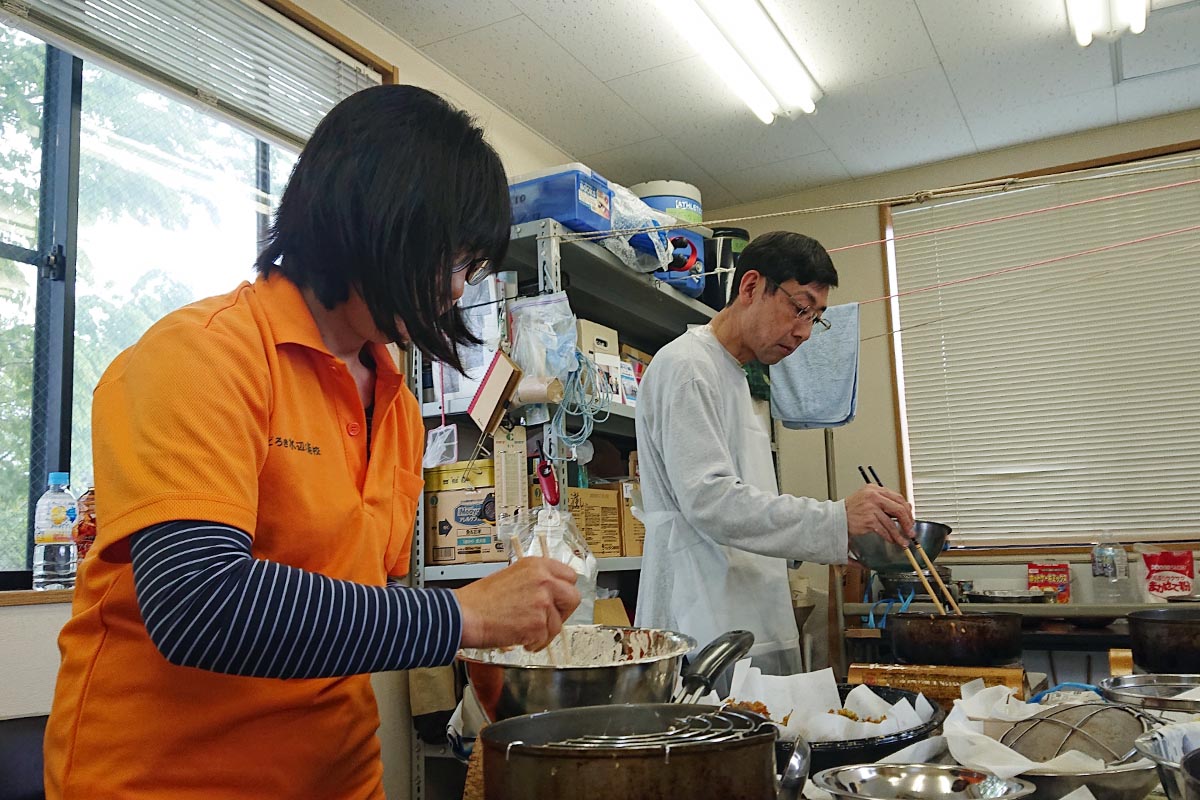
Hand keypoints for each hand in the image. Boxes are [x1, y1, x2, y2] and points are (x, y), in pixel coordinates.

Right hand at [454, 557, 579, 650]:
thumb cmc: (482, 598)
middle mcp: (544, 580)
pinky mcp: (538, 624)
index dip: (564, 590)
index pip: (569, 575)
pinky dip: (534, 642)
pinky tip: (520, 637)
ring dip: (544, 631)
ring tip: (525, 630)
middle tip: (548, 618)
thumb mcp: (513, 575)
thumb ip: (536, 580)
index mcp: (537, 565)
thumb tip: (552, 593)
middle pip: (573, 597)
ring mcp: (543, 602)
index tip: (558, 599)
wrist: (466, 614)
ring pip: (559, 623)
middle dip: (563, 611)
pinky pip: (546, 638)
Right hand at [845, 484, 913, 546]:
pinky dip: (890, 536)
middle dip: (907, 522)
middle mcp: (874, 496)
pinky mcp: (868, 519)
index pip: (898, 498)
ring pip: (892, 522)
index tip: (910, 519)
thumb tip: (905, 510)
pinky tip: (892, 540)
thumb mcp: (869, 499)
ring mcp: (871, 507)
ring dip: (899, 534)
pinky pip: (884, 529)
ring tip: (903, 540)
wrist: (837, 517)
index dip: (907, 510)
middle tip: (910, 531)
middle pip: (899, 509)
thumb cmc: (852, 509)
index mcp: (875, 489)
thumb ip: (885, 502)